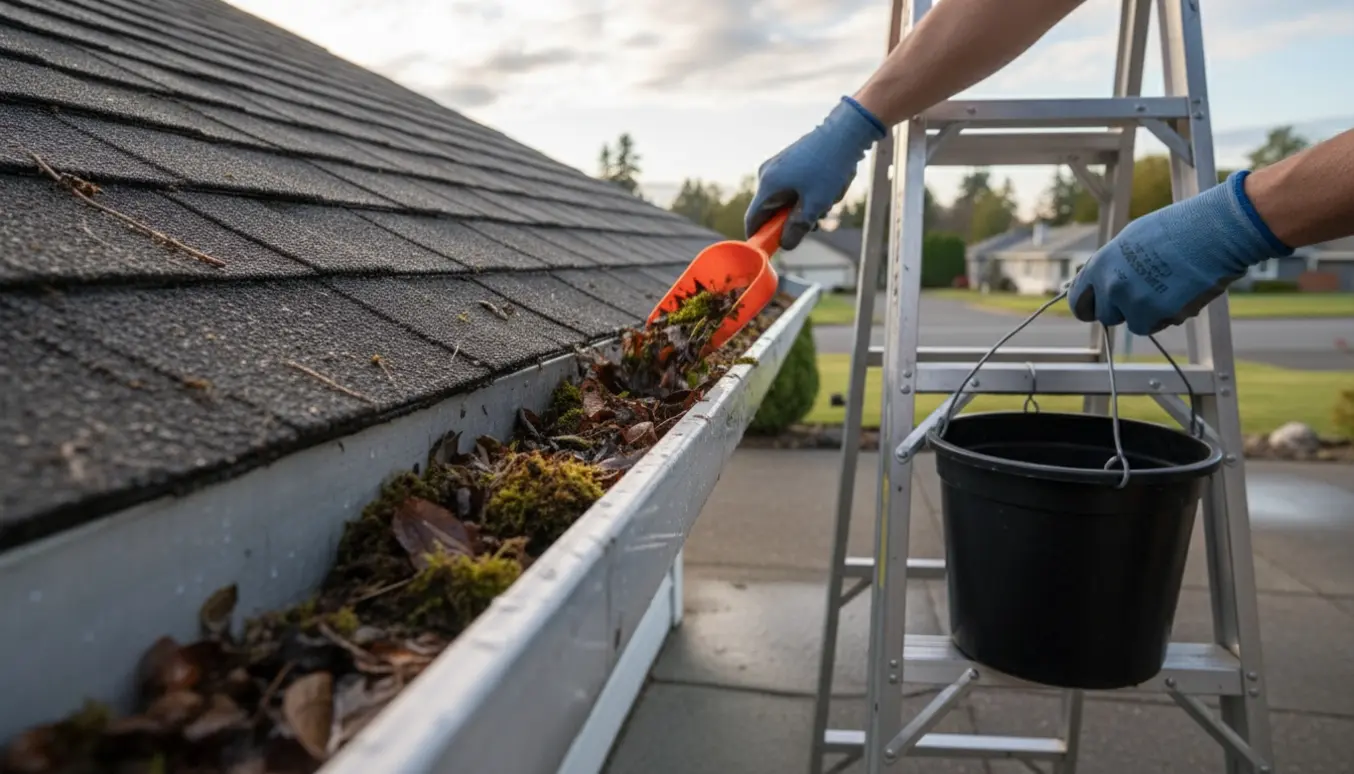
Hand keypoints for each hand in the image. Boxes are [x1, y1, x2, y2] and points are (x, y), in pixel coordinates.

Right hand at [745, 96, 886, 249]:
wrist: (845, 132)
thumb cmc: (829, 167)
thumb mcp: (815, 204)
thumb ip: (798, 228)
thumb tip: (786, 244)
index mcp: (768, 185)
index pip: (753, 220)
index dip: (759, 238)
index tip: (771, 251)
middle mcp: (767, 175)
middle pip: (770, 211)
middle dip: (791, 222)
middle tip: (816, 224)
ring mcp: (777, 167)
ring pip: (784, 200)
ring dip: (802, 209)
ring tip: (826, 203)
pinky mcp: (789, 162)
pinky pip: (791, 188)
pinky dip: (805, 196)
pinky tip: (826, 191)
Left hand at [1067, 171, 1293, 334]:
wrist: (1213, 231)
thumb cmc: (1176, 229)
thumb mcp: (1131, 240)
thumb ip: (1112, 266)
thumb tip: (1102, 282)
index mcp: (1101, 265)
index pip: (1079, 301)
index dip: (1089, 307)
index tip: (1097, 308)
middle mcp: (1112, 286)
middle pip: (1106, 316)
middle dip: (1122, 310)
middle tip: (1144, 295)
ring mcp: (1135, 302)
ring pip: (1134, 323)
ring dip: (1148, 313)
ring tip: (1168, 288)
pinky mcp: (1159, 314)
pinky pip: (1157, 325)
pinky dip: (1167, 316)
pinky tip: (1180, 294)